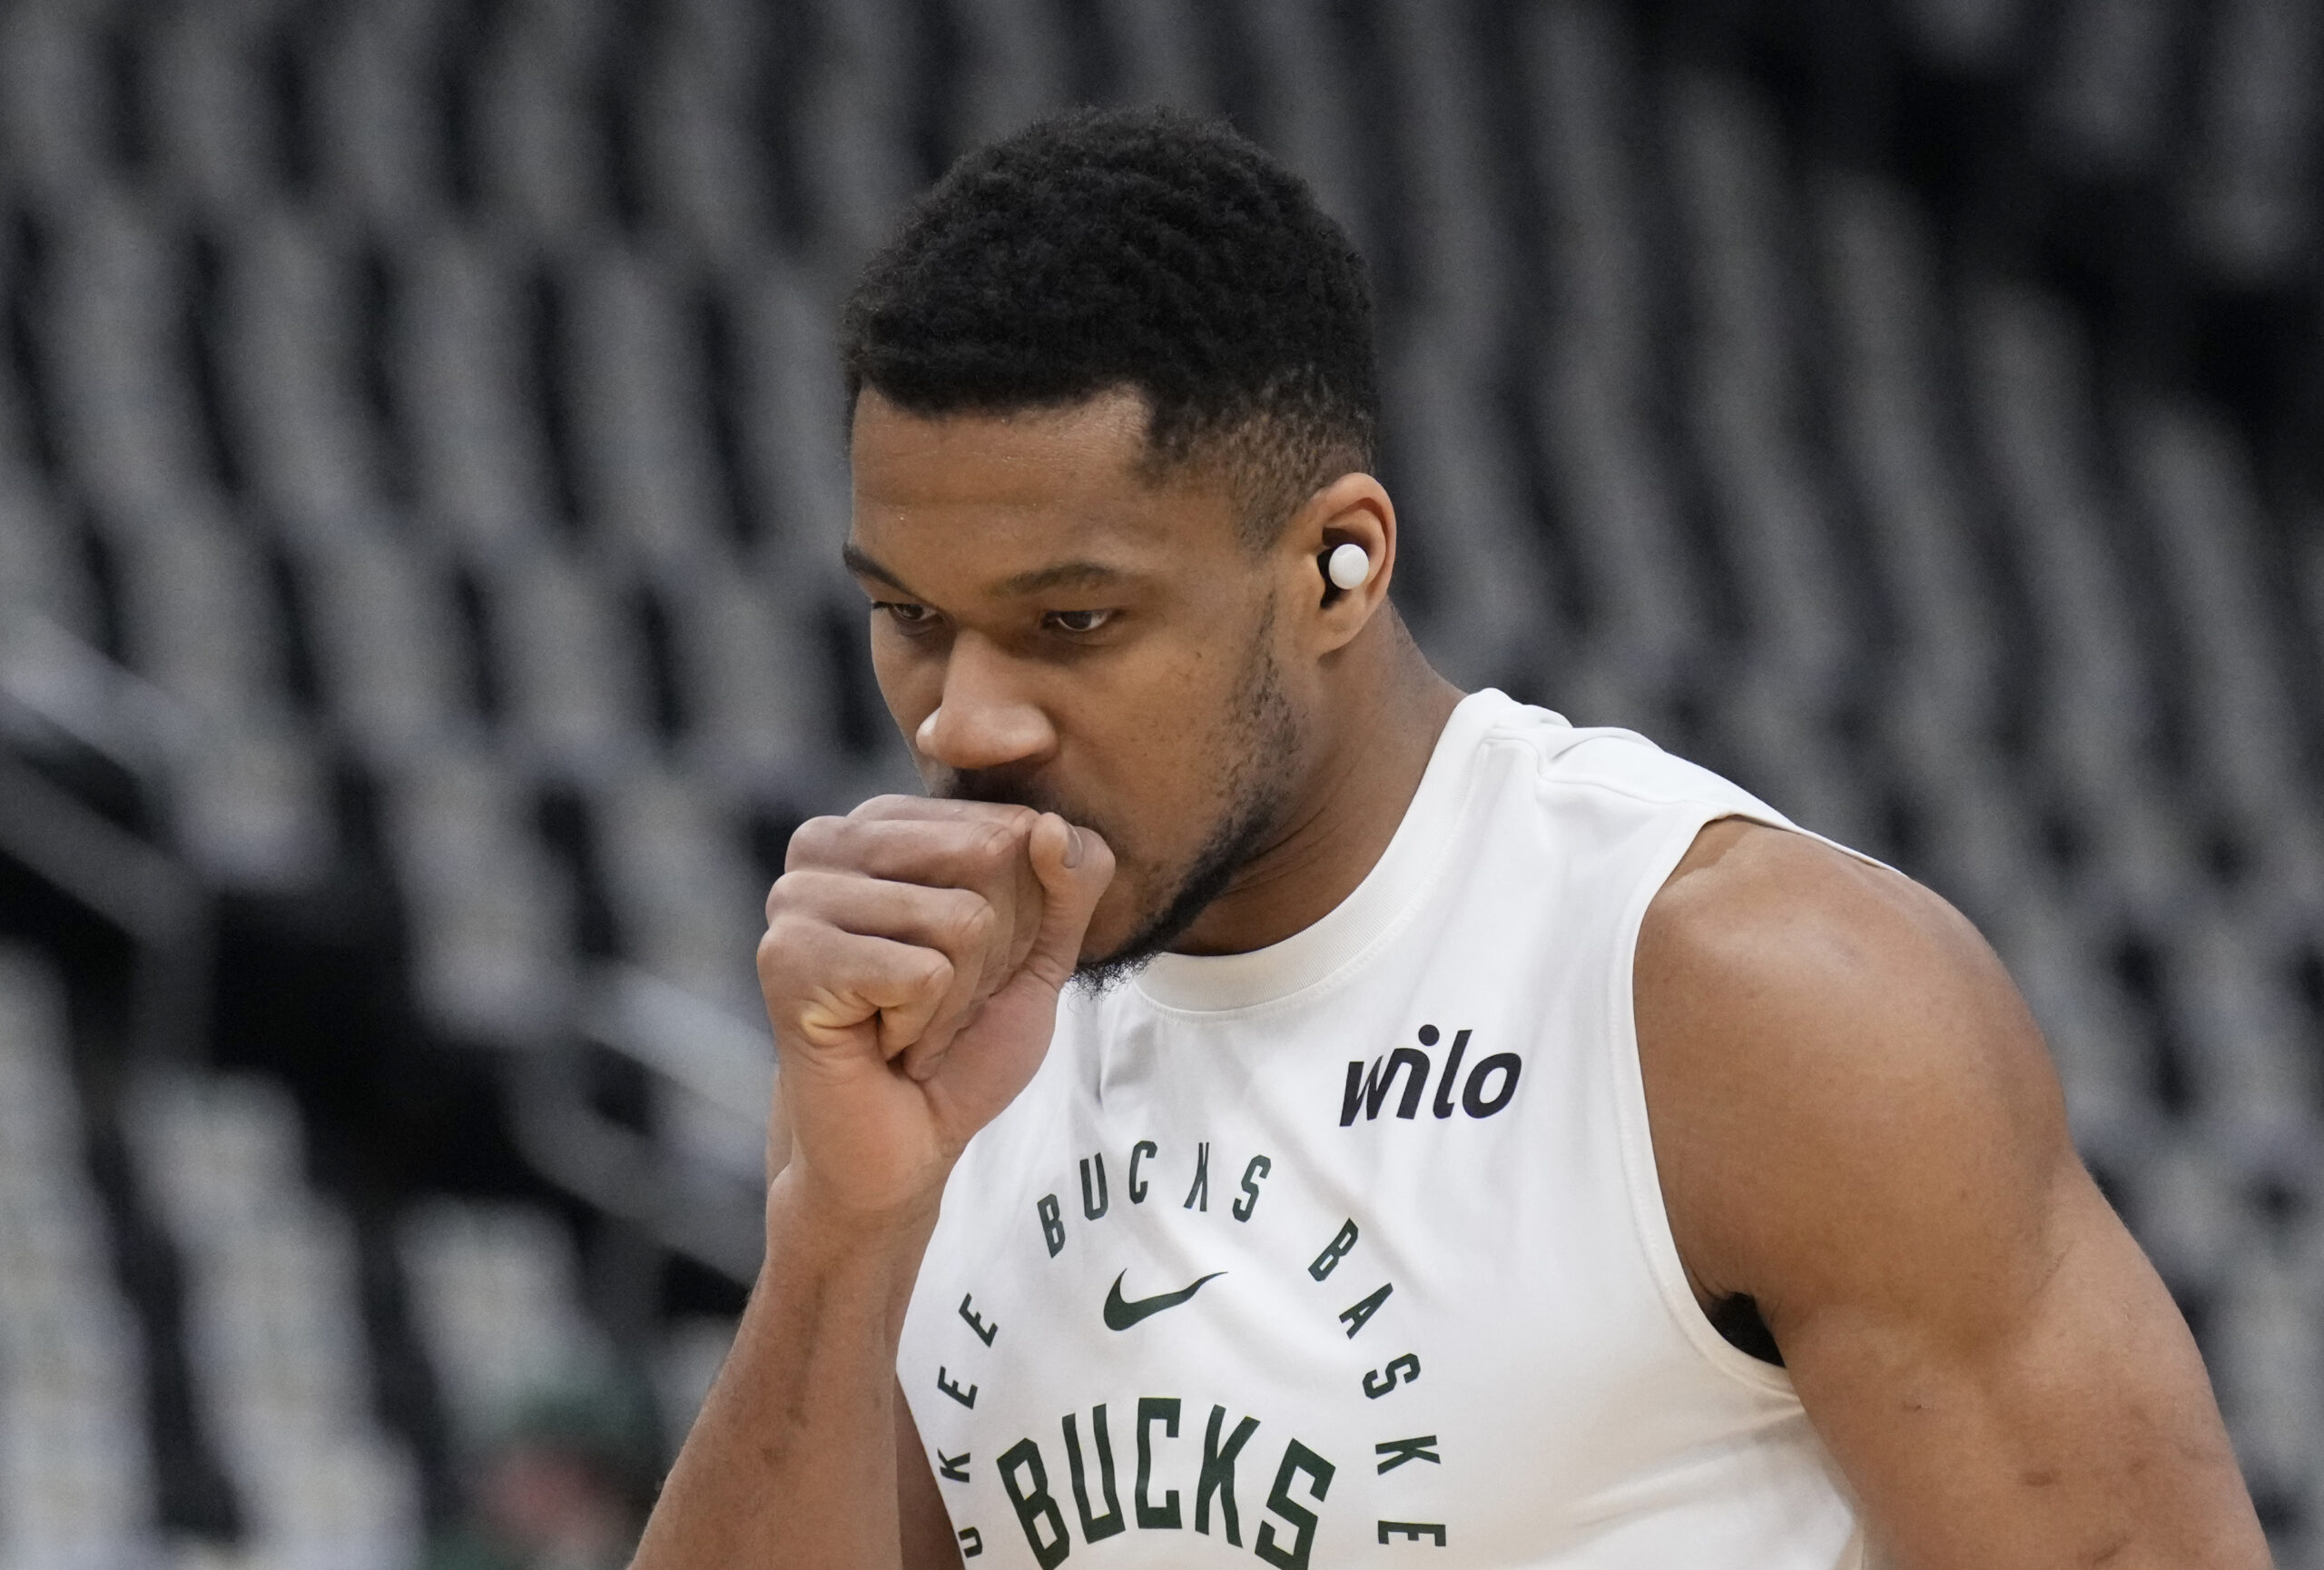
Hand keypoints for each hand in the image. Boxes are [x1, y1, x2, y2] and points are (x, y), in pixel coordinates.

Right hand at [757, 797, 1115, 1223]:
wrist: (899, 1148)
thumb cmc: (961, 1045)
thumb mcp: (1040, 951)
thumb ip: (1069, 879)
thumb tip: (1045, 824)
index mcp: (880, 822)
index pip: (1009, 826)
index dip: (1020, 915)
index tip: (966, 965)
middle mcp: (826, 842)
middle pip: (987, 860)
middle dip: (993, 953)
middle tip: (936, 1000)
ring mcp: (797, 897)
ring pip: (963, 920)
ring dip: (958, 999)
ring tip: (906, 1025)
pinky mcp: (789, 959)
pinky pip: (925, 974)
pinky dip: (926, 1028)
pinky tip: (882, 1044)